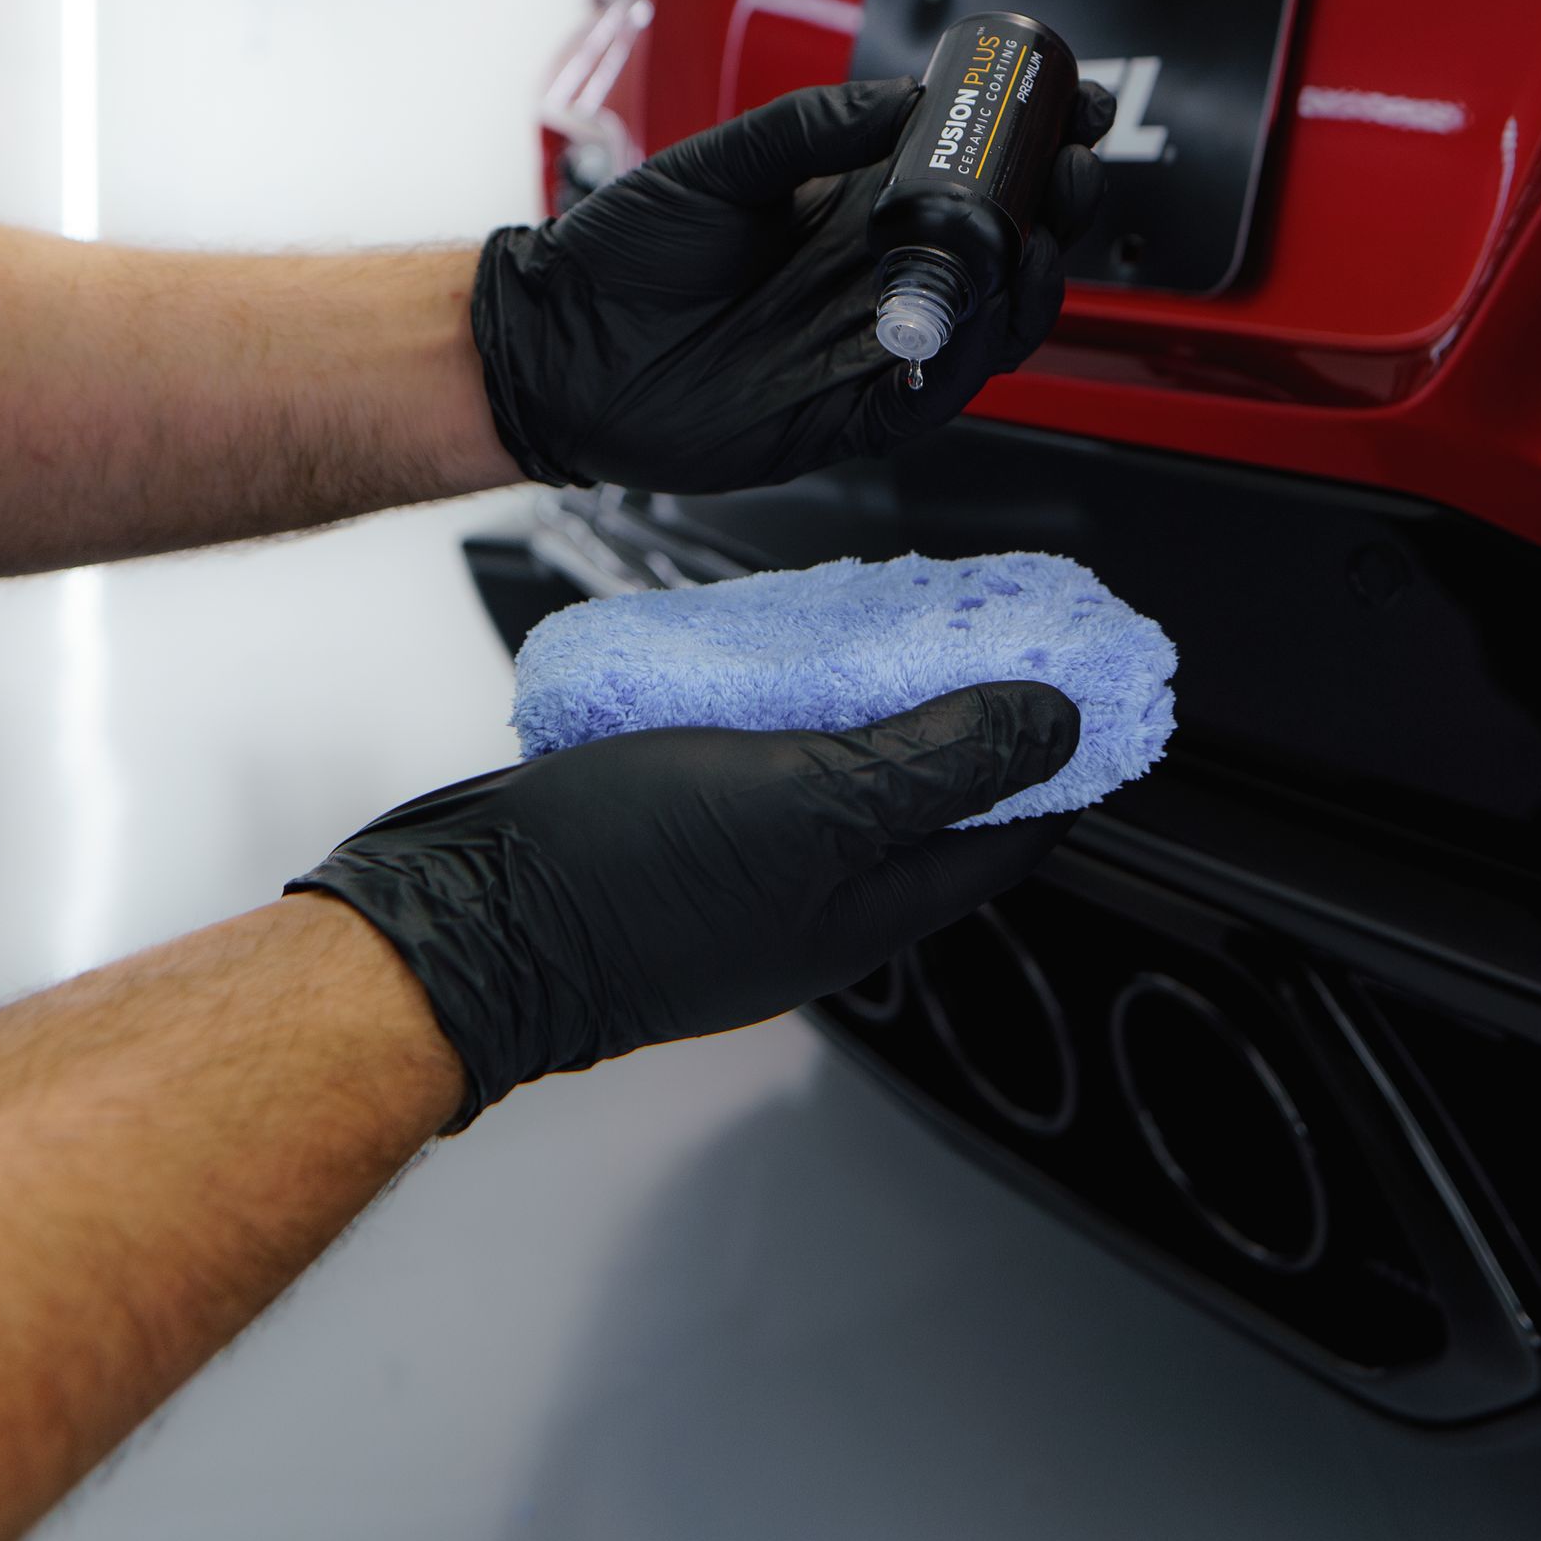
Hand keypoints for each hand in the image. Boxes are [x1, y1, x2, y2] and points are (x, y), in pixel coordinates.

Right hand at [288, 680, 1080, 1123]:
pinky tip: (768, 658)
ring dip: (875, 703)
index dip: (1057, 751)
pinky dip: (787, 709)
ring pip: (843, 777)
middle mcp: (816, 900)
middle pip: (929, 800)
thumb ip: (934, 762)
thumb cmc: (618, 880)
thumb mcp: (807, 800)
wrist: (458, 918)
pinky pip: (763, 764)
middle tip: (984, 624)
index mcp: (866, 906)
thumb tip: (1055, 727)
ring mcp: (742, 873)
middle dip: (968, 713)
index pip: (1008, 831)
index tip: (1083, 674)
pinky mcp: (675, 836)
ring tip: (884, 622)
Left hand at [471, 75, 1113, 492]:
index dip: (1029, 147)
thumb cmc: (619, 255)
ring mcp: (866, 348)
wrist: (552, 345)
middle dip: (1053, 208)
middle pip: (999, 251)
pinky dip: (963, 364)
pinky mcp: (846, 416)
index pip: (969, 179)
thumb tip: (904, 95)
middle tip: (1071, 168)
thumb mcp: (716, 163)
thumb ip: (809, 128)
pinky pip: (928, 398)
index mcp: (854, 211)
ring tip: (1038, 239)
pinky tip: (977, 323)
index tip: (1071, 104)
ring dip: (1029, 284)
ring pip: (986, 326)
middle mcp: (874, 279)